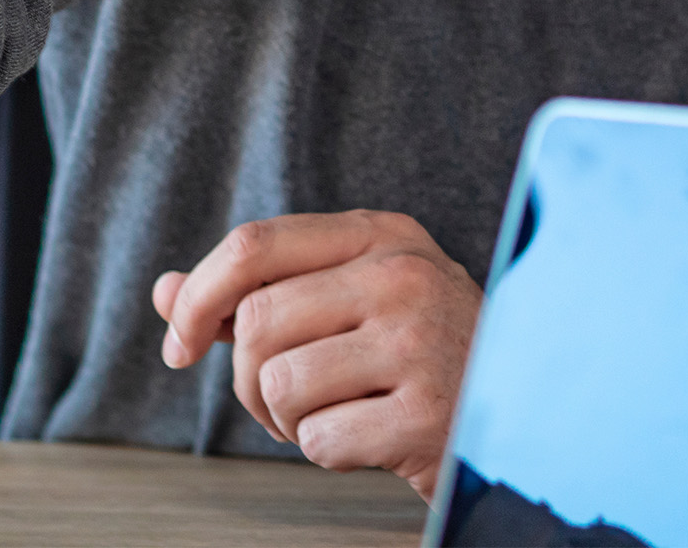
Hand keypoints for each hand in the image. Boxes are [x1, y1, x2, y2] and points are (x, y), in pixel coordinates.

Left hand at [152, 211, 479, 498]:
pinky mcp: (429, 414)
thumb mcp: (352, 298)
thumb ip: (261, 291)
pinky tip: (367, 438)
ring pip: (281, 383)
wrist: (521, 408)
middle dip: (249, 378)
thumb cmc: (421, 352)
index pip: (254, 244)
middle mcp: (403, 275)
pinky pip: (320, 439)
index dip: (198, 297)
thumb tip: (166, 295)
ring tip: (329, 414)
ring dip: (285, 419)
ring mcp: (420, 342)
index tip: (180, 345)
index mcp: (381, 235)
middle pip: (257, 321)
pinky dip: (325, 451)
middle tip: (282, 400)